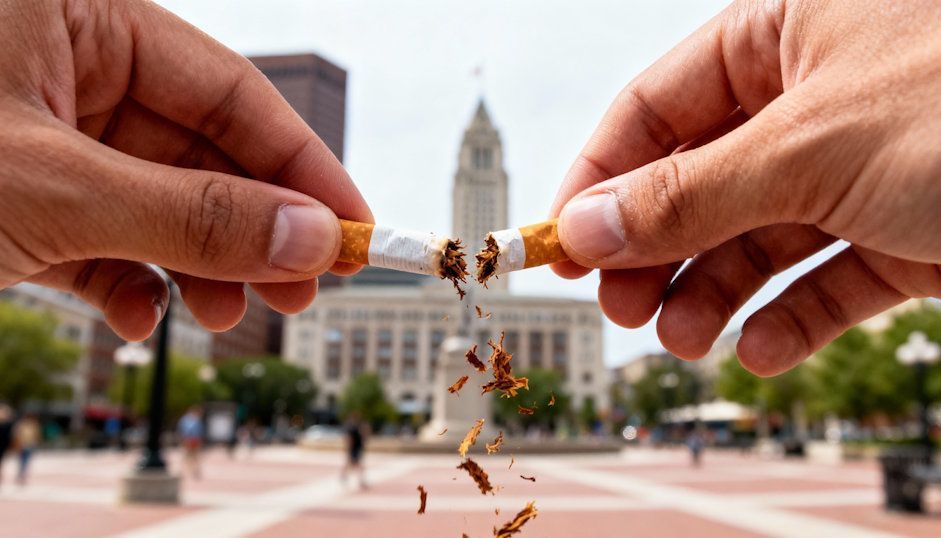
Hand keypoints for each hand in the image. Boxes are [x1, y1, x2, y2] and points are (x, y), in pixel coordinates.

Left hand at [0, 0, 370, 339]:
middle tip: (302, 289)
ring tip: (225, 313)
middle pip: (201, 155)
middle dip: (251, 231)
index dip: (302, 167)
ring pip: (156, 204)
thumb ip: (189, 215)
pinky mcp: (21, 201)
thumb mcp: (53, 189)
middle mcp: (67, 70)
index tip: (353, 230)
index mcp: (79, 16)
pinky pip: (98, 240)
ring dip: (198, 267)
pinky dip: (127, 284)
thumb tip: (312, 238)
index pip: (228, 90)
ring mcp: (42, 137)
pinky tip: (139, 316)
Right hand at [552, 0, 940, 375]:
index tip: (557, 245)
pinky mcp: (903, 235)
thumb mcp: (808, 149)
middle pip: (696, 181)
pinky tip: (759, 351)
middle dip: (653, 250)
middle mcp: (813, 99)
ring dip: (710, 295)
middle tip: (619, 307)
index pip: (653, 107)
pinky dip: (789, 320)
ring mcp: (859, 170)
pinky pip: (826, 280)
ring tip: (681, 339)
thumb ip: (687, 194)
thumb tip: (583, 228)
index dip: (598, 179)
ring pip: (755, 238)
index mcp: (782, 35)